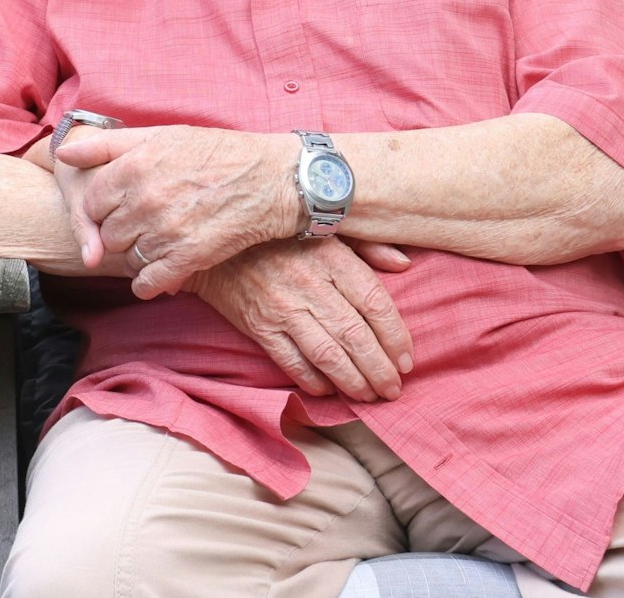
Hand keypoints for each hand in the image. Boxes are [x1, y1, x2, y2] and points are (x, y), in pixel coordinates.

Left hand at [55, 126, 299, 297]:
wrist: (272, 180)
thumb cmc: (216, 153)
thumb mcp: (160, 136)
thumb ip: (107, 144)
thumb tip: (64, 151)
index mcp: (135, 167)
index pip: (91, 202)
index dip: (103, 207)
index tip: (121, 206)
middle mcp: (146, 200)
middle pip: (107, 232)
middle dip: (120, 231)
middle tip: (143, 224)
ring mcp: (166, 231)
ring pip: (126, 258)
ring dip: (137, 255)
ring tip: (158, 241)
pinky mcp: (188, 258)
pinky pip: (148, 283)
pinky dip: (149, 282)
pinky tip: (160, 271)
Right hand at [194, 238, 413, 401]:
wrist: (216, 243)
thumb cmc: (278, 234)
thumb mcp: (325, 226)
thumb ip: (366, 245)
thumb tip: (403, 264)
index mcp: (331, 257)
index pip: (375, 303)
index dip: (396, 337)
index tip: (407, 359)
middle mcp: (309, 284)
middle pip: (356, 336)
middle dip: (380, 370)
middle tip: (394, 389)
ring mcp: (282, 308)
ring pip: (328, 355)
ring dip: (353, 382)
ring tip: (369, 396)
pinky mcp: (259, 327)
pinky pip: (291, 362)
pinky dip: (313, 381)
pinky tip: (328, 390)